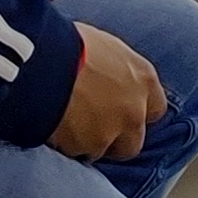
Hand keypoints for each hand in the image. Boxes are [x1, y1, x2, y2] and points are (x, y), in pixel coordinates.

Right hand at [50, 22, 167, 162]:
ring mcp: (111, 132)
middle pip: (132, 141)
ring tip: (64, 125)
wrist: (42, 61)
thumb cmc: (69, 43)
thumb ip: (116, 70)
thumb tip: (108, 75)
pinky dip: (65, 146)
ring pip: (102, 150)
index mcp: (143, 78)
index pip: (155, 109)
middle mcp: (134, 109)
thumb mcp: (104, 47)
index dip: (136, 113)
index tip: (120, 112)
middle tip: (92, 128)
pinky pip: (75, 154)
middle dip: (114, 139)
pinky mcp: (84, 147)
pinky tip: (51, 128)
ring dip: (87, 143)